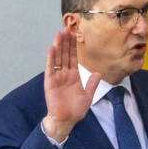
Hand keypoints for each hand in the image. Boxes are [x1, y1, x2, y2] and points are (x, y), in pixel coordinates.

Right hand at [42, 27, 100, 141]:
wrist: (66, 120)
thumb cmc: (75, 110)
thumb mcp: (88, 96)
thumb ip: (92, 84)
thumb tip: (97, 73)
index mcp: (74, 76)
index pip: (73, 57)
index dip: (73, 46)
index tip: (74, 34)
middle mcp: (65, 74)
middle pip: (65, 54)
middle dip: (66, 42)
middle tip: (66, 28)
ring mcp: (57, 77)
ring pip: (58, 58)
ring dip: (58, 46)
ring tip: (59, 33)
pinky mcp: (50, 82)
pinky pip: (50, 68)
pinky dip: (51, 58)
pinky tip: (52, 48)